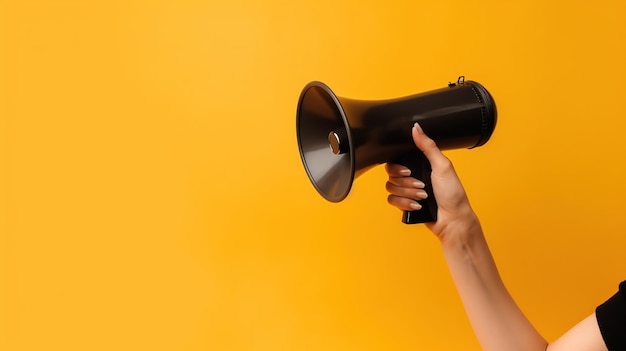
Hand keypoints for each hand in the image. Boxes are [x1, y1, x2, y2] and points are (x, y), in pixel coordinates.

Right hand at [385, 123, 478, 240]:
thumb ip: (428, 146)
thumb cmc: (453, 194)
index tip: (409, 171)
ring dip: (408, 193)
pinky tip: (417, 205)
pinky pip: (392, 200)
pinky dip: (404, 203)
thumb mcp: (443, 165)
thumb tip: (416, 128)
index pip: (396, 160)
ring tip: (423, 197)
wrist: (452, 219)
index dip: (398, 167)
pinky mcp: (404, 204)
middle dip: (407, 182)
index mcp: (420, 164)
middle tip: (422, 186)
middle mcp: (412, 176)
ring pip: (391, 187)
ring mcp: (408, 190)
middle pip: (391, 174)